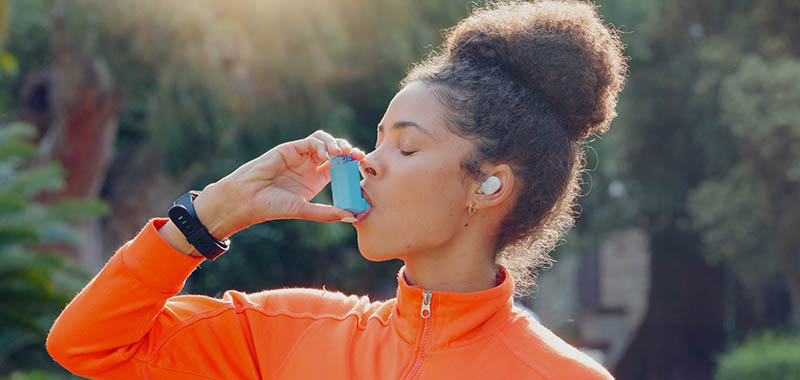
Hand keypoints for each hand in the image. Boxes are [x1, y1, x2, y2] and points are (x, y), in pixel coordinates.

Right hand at [192, 130, 365, 239]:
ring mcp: (300, 156)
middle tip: (357, 156)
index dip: (352, 163)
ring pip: (324, 141)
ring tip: (341, 154)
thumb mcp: (304, 210)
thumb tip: (352, 216)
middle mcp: (310, 166)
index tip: (362, 164)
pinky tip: (324, 156)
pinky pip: (311, 141)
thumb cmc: (273, 207)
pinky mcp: (290, 148)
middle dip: (348, 150)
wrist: (248, 199)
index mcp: (316, 179)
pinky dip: (321, 145)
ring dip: (336, 144)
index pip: (340, 166)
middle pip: (335, 150)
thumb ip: (327, 213)